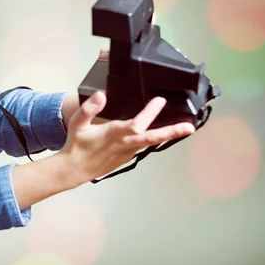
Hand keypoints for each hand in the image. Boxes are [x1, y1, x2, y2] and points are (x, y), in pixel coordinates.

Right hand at [57, 91, 194, 184]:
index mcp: (114, 134)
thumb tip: (101, 95)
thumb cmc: (76, 145)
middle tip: (189, 128)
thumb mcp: (77, 123)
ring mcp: (128, 152)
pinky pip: (143, 145)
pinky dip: (153, 139)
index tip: (160, 101)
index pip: (136, 124)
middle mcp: (124, 144)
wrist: (75, 169)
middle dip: (172, 132)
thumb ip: (88, 109)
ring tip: (182, 127)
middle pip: (152, 138)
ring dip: (167, 135)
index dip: (150, 113)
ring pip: (150, 142)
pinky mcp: (127, 156)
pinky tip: (159, 133)